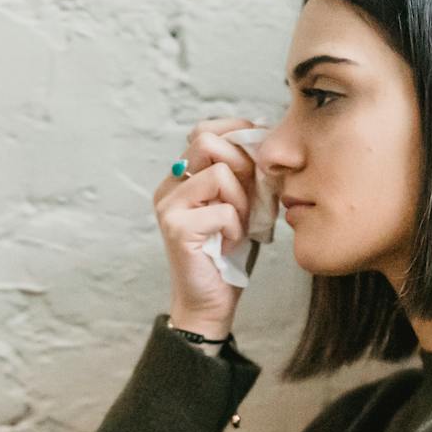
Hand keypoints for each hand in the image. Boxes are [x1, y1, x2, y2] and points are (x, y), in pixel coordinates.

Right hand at [154, 117, 262, 334]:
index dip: (235, 133)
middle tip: (250, 194)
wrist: (211, 301)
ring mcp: (168, 206)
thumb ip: (247, 173)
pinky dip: (237, 227)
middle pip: (204, 141)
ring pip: (218, 174)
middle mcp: (169, 187)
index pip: (203, 130)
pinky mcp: (176, 228)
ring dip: (242, 200)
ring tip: (239, 224)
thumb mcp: (243, 202)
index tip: (257, 157)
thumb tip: (263, 134)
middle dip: (240, 163)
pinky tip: (230, 242)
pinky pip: (223, 209)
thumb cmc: (229, 253)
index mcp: (182, 177)